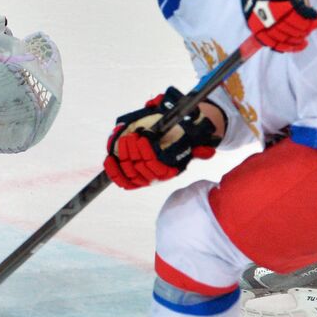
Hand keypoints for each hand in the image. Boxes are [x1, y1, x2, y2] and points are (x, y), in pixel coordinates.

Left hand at [104, 88, 220, 189]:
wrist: (180, 139)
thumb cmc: (183, 136)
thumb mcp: (196, 138)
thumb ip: (201, 146)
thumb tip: (207, 152)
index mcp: (171, 168)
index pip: (157, 166)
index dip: (147, 153)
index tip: (142, 138)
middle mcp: (157, 175)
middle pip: (140, 169)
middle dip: (132, 151)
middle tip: (130, 135)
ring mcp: (145, 176)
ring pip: (130, 173)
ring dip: (123, 156)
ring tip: (123, 140)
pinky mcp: (134, 177)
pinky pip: (123, 180)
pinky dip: (113, 172)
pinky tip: (109, 159)